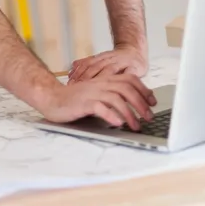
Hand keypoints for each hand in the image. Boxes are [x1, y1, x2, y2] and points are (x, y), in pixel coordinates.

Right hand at [40, 74, 156, 129]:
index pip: (129, 79)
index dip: (143, 89)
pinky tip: (118, 123)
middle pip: (126, 89)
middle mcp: (100, 84)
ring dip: (129, 113)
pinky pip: (100, 107)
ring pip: (116, 98)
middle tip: (148, 117)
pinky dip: (111, 115)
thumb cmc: (74, 99)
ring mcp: (92, 93)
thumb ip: (110, 96)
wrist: (51, 98)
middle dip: (141, 103)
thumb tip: (130, 105)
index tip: (152, 102)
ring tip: (136, 125)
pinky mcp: (83, 103)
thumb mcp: (95, 94)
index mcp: (105, 80)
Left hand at [68, 45, 147, 82]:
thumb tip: (72, 67)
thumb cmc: (117, 60)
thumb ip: (88, 63)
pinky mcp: (134, 68)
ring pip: (109, 70)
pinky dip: (121, 81)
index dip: (78, 72)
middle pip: (96, 67)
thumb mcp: (101, 59)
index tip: (70, 82)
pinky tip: (116, 89)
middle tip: (78, 88)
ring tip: (93, 90)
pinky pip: (127, 75)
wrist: (135, 51)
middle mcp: (110, 59)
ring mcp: (122, 63)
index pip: (87, 64)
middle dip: (85, 78)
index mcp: (101, 58)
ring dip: (100, 80)